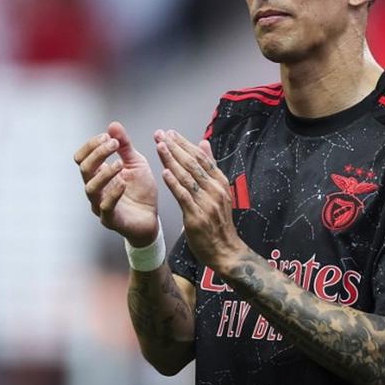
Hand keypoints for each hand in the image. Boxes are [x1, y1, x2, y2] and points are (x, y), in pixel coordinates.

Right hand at [74, 122, 157, 246]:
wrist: (151, 218)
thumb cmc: (140, 191)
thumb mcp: (135, 163)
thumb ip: (124, 146)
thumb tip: (113, 125)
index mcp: (97, 174)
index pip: (82, 157)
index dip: (92, 145)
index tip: (109, 136)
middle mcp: (95, 189)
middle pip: (84, 169)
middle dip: (98, 153)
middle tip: (114, 144)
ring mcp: (100, 205)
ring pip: (91, 188)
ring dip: (104, 173)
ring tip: (119, 164)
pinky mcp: (111, 220)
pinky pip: (105, 207)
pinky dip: (113, 193)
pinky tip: (123, 183)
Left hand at [154, 129, 244, 271]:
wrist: (225, 251)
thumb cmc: (218, 221)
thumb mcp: (218, 191)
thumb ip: (210, 167)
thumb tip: (204, 143)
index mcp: (220, 182)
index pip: (201, 158)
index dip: (184, 144)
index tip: (170, 133)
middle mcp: (215, 190)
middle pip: (193, 164)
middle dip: (175, 147)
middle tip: (160, 134)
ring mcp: (207, 204)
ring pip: (187, 177)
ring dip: (172, 160)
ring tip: (159, 147)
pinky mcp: (197, 217)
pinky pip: (184, 197)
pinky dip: (174, 184)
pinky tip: (165, 172)